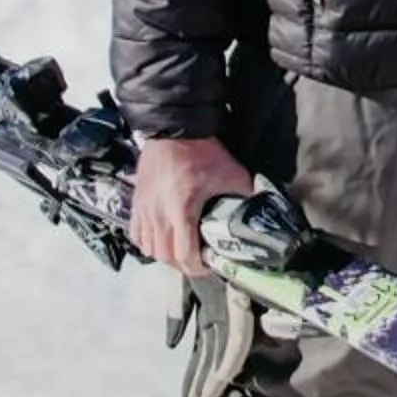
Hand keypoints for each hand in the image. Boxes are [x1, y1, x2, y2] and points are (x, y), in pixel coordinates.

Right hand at [133, 135, 252, 275]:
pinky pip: (136, 234)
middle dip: (183, 264)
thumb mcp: (231, 173)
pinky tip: (161, 238)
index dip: (197, 268)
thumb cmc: (201, 150)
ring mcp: (144, 209)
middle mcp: (159, 214)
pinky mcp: (136, 202)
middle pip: (166, 257)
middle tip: (198, 261)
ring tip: (181, 251)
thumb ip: (245, 195)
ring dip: (165, 255)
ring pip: (149, 248)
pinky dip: (148, 242)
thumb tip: (259, 211)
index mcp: (182, 210)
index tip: (209, 266)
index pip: (185, 255)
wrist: (174, 129)